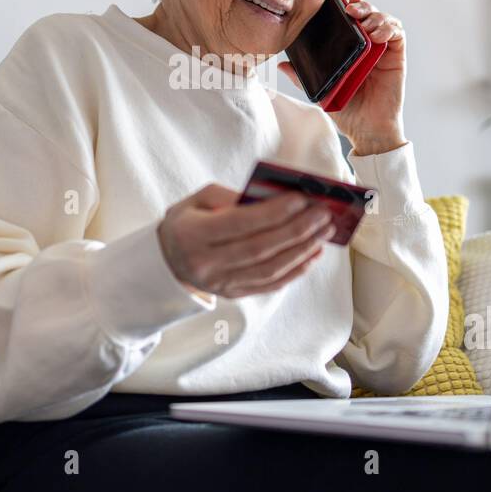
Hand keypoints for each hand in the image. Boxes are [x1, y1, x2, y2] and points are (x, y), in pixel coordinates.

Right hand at [156, 184, 336, 297]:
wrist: (167, 260)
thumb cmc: (188, 222)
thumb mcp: (198, 200)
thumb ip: (232, 196)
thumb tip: (274, 197)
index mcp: (193, 234)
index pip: (240, 223)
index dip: (273, 212)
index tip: (301, 199)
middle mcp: (206, 263)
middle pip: (260, 248)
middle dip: (297, 230)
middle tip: (323, 215)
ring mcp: (220, 283)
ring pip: (269, 270)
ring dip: (301, 251)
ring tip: (323, 232)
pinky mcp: (233, 294)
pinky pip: (270, 285)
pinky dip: (295, 270)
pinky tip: (312, 254)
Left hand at [279, 0, 406, 155]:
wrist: (367, 130)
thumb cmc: (347, 109)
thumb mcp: (322, 90)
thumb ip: (303, 77)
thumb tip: (282, 65)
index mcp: (350, 49)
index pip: (350, 20)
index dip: (347, 7)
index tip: (339, 2)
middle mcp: (368, 46)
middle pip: (368, 14)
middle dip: (361, 6)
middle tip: (350, 9)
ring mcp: (383, 50)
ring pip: (384, 19)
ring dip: (375, 14)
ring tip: (364, 22)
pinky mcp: (396, 57)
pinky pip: (397, 33)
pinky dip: (389, 27)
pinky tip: (377, 34)